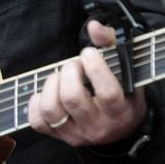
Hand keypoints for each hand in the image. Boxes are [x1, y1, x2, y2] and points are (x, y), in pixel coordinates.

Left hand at [27, 19, 147, 146]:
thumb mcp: (127, 69)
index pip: (107, 93)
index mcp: (120, 110)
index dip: (95, 68)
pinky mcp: (59, 136)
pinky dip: (36, 102)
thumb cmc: (124, 93)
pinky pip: (37, 121)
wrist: (121, 129)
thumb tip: (93, 27)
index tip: (89, 53)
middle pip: (72, 98)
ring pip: (51, 110)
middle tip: (74, 65)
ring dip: (51, 85)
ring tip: (60, 77)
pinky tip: (49, 92)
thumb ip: (111, 43)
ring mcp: (76, 134)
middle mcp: (98, 126)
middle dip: (69, 72)